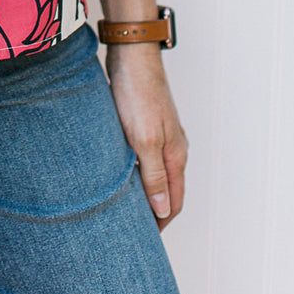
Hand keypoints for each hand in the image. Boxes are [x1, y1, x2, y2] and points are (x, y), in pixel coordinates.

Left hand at [105, 42, 187, 228]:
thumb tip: (163, 210)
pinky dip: (134, 170)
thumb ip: (154, 175)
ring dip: (143, 190)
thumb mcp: (144, 139)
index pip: (173, 201)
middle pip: (167, 189)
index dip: (160, 222)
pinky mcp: (145, 122)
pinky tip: (117, 171)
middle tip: (132, 228)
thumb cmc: (137, 93)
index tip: (145, 240)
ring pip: (155, 172)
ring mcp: (160, 133)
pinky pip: (143, 155)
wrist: (131, 53)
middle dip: (153, 211)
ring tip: (123, 205)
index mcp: (175, 155)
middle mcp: (172, 146)